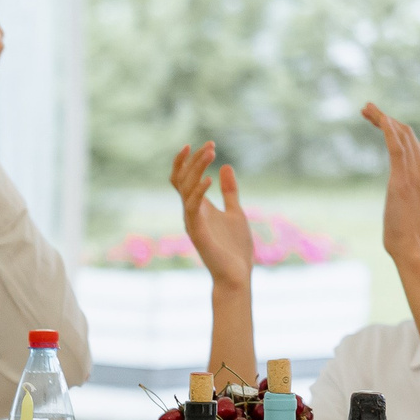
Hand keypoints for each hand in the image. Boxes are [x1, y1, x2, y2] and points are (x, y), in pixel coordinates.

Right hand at [170, 143, 252, 287]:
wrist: (236, 274)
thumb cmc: (234, 247)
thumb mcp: (236, 211)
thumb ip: (230, 191)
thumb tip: (226, 167)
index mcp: (198, 207)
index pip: (184, 179)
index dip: (188, 161)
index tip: (205, 144)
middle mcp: (191, 212)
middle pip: (182, 179)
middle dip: (194, 160)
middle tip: (211, 145)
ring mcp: (192, 221)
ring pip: (185, 188)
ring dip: (196, 168)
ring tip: (211, 153)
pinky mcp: (197, 231)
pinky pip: (192, 207)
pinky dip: (198, 191)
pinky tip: (210, 178)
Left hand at [365, 102, 419, 275]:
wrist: (414, 247)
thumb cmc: (411, 228)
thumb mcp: (417, 197)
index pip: (414, 141)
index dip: (397, 127)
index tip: (380, 118)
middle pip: (407, 134)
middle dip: (387, 118)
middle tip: (367, 108)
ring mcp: (415, 175)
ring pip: (402, 137)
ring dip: (384, 119)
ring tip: (367, 108)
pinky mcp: (403, 181)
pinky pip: (398, 149)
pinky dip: (390, 131)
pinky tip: (381, 119)